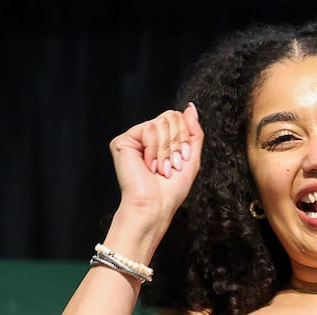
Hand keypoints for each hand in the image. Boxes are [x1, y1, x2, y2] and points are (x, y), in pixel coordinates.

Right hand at [111, 102, 203, 226]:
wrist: (154, 205)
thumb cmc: (171, 190)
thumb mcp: (191, 158)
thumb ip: (193, 131)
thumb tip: (190, 107)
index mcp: (162, 139)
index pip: (178, 118)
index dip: (184, 138)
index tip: (181, 160)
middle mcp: (147, 136)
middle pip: (170, 117)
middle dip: (176, 143)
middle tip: (171, 165)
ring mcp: (134, 138)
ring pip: (161, 122)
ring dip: (166, 150)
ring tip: (161, 168)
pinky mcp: (123, 141)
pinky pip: (149, 129)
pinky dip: (154, 149)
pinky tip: (148, 164)